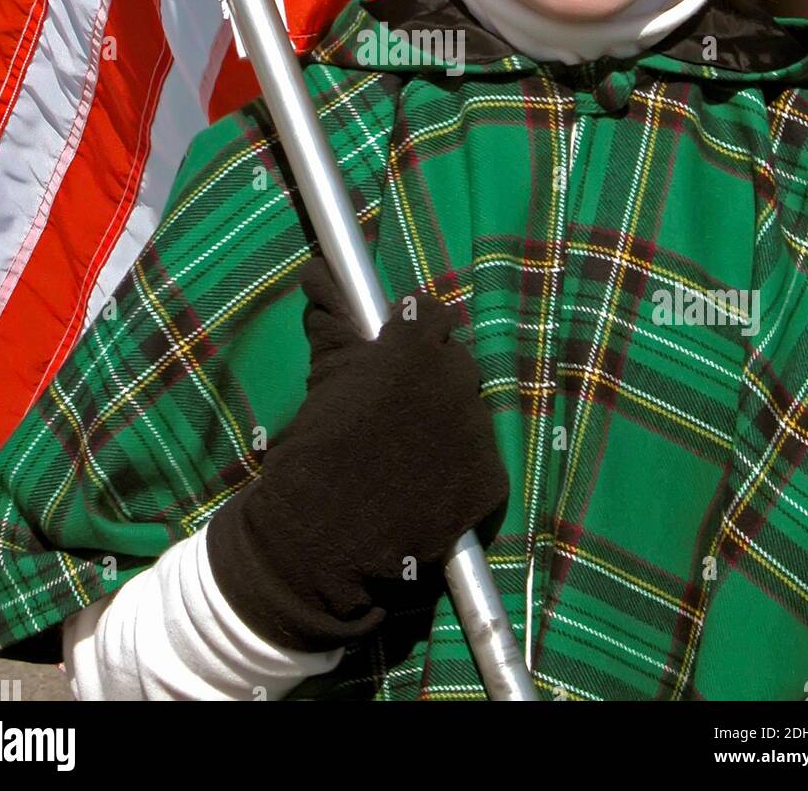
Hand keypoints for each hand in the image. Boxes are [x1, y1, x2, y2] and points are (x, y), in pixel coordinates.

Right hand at [206, 256, 508, 651]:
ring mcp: (479, 433)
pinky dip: (460, 472)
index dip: (414, 328)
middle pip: (456, 363)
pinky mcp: (492, 481)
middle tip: (400, 410)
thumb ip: (334, 324)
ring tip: (411, 456)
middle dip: (433, 376)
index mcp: (416, 348)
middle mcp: (458, 381)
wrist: (325, 533)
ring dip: (448, 424)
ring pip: (470, 413)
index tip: (397, 347)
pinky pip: (481, 463)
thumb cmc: (315, 448)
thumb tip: (319, 273)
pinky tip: (428, 488)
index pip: (434, 313)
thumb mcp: (322, 376)